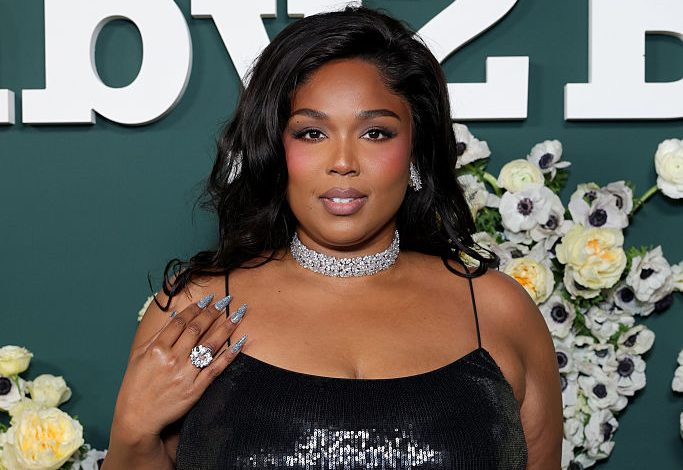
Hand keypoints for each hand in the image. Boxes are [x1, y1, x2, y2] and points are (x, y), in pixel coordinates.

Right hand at [111, 294, 246, 442]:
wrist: (137, 417)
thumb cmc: (136, 385)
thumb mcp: (139, 356)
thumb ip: (157, 335)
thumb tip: (175, 315)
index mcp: (157, 349)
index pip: (181, 322)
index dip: (196, 308)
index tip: (208, 299)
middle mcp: (172, 359)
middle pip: (197, 330)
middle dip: (213, 312)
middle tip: (226, 300)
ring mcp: (185, 374)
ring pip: (210, 345)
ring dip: (226, 328)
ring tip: (238, 314)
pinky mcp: (195, 389)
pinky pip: (216, 368)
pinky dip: (229, 355)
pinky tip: (240, 342)